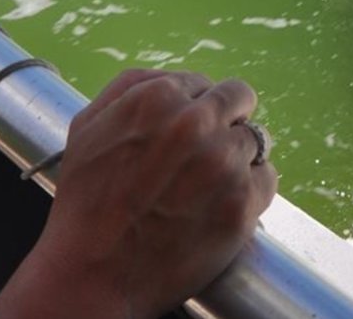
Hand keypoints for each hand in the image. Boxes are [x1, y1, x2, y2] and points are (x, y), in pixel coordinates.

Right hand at [0, 70, 278, 318]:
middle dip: (227, 121)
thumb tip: (176, 78)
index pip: (205, 84)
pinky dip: (251, 191)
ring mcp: (223, 163)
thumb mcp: (88, 126)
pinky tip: (219, 206)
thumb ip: (132, 87)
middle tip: (207, 153)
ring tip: (205, 188)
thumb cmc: (85, 202)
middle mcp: (196, 123)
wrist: (91, 274)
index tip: (186, 135)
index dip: (196, 109)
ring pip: (255, 141)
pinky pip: (267, 179)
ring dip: (237, 158)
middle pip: (240, 100)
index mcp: (159, 98)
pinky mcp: (242, 203)